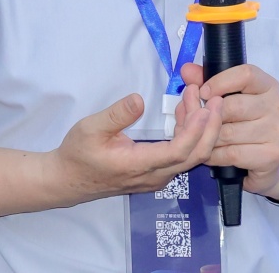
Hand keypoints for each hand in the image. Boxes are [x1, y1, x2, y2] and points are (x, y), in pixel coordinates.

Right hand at [48, 91, 222, 203]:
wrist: (67, 180)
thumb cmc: (77, 154)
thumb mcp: (90, 128)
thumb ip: (117, 114)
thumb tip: (139, 99)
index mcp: (139, 165)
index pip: (179, 151)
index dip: (195, 130)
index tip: (202, 106)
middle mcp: (154, 176)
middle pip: (195, 156)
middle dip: (208, 126)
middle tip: (211, 98)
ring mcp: (156, 177)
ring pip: (190, 156)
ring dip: (198, 128)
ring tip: (193, 98)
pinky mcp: (155, 174)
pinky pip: (181, 157)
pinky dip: (189, 134)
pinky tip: (182, 114)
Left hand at [179, 62, 278, 197]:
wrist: (271, 159)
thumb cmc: (247, 121)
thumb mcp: (231, 97)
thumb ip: (209, 82)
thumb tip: (187, 71)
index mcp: (268, 86)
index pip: (245, 75)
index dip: (219, 81)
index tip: (203, 92)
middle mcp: (276, 106)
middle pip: (233, 106)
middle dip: (208, 115)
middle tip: (196, 121)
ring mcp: (276, 132)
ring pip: (228, 133)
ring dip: (208, 138)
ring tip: (200, 138)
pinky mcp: (271, 155)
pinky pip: (231, 154)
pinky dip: (214, 155)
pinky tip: (210, 153)